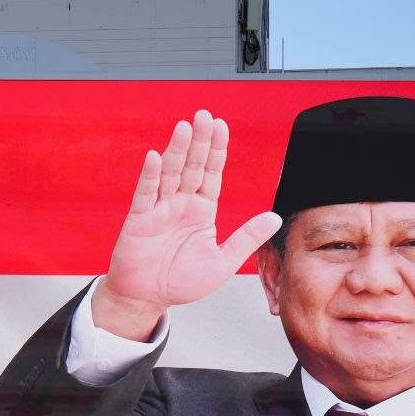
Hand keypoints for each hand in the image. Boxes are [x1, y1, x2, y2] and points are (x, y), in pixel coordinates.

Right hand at [92, 110, 281, 340]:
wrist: (147, 299)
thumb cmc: (179, 283)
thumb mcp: (222, 262)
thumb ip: (246, 238)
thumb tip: (275, 218)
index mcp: (201, 211)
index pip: (212, 174)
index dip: (217, 150)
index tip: (222, 127)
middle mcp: (180, 205)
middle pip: (192, 166)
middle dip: (199, 141)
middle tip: (205, 116)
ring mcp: (159, 209)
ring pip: (170, 173)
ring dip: (177, 151)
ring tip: (185, 128)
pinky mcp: (139, 220)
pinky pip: (146, 193)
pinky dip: (151, 176)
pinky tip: (156, 158)